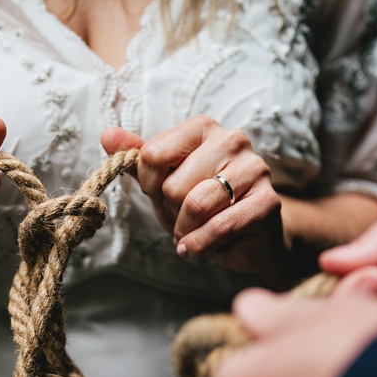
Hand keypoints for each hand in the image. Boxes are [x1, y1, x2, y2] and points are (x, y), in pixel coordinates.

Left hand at [102, 117, 285, 273]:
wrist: (250, 235)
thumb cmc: (205, 204)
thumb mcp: (166, 181)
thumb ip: (138, 159)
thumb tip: (107, 136)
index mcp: (203, 128)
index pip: (153, 155)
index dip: (148, 186)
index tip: (160, 197)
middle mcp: (232, 140)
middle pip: (173, 184)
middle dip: (171, 212)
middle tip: (184, 218)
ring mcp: (255, 169)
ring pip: (196, 205)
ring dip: (185, 230)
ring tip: (191, 233)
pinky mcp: (269, 202)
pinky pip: (220, 226)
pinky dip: (201, 244)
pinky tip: (196, 248)